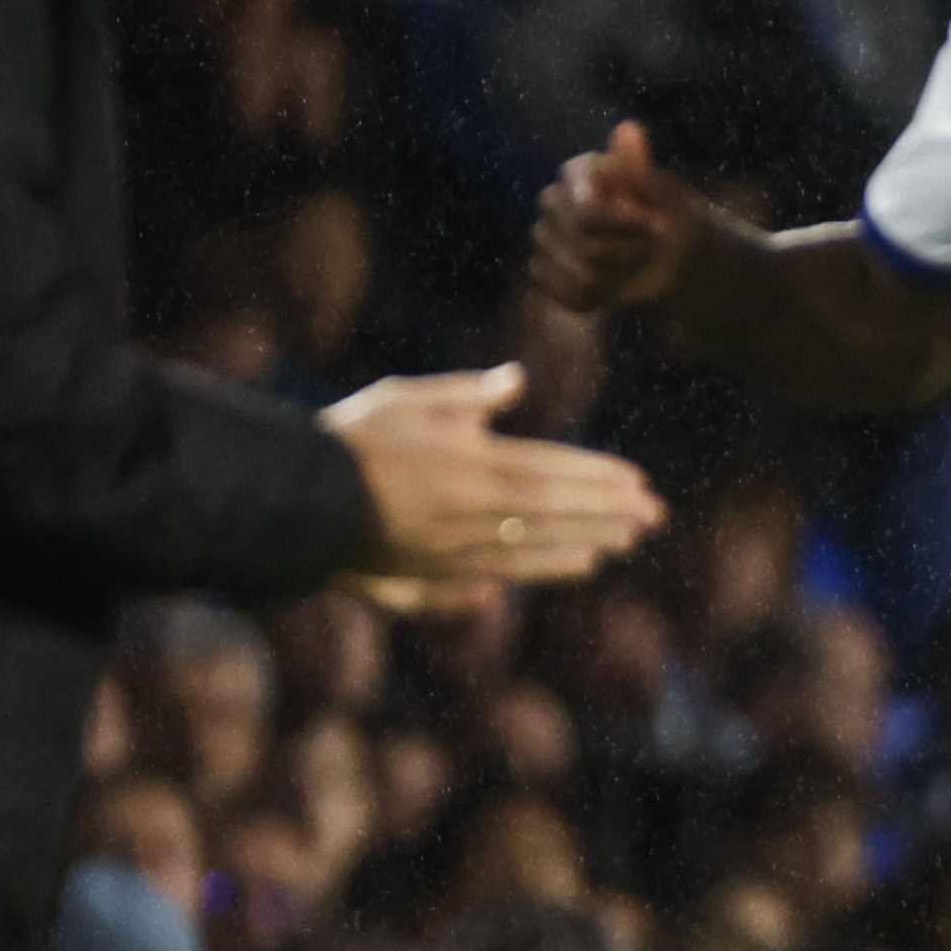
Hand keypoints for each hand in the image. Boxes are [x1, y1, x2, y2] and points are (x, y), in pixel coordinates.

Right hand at [327, 364, 665, 587]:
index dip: (594, 479)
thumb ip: (467, 394)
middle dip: (607, 513)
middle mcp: (466, 511)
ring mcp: (453, 547)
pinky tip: (582, 563)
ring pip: (536, 545)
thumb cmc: (352, 440)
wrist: (295, 499)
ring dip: (587, 541)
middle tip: (655, 514)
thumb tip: (519, 379)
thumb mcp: (407, 400)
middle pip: (552, 512)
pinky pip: (506, 570)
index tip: (636, 481)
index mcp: (464, 465)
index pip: (547, 472)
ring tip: (629, 539)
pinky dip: (548, 567)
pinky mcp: (438, 571)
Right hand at [530, 120, 706, 313]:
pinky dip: (600, 296)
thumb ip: (641, 169)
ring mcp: (544, 237)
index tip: (654, 224)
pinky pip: (566, 294)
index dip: (622, 224)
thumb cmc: (673, 215)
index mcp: (581, 171)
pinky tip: (614, 283)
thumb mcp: (668, 194)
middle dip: (628, 250)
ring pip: (579, 272)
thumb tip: (628, 128)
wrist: (673, 254)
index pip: (584, 207)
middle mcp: (554, 200)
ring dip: (620, 275)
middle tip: (651, 242)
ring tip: (635, 261)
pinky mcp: (544, 271)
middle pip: (582, 242)